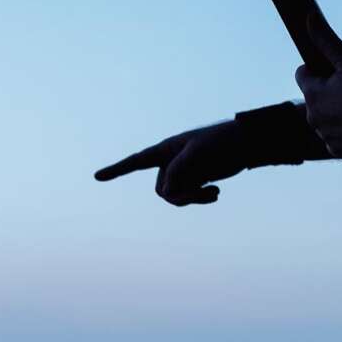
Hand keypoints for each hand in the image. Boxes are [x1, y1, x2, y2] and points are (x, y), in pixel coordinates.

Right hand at [94, 119, 248, 205]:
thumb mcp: (199, 153)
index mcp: (166, 149)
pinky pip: (188, 197)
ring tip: (213, 193)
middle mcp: (170, 162)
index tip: (97, 177)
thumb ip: (179, 169)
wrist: (245, 145)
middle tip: (202, 193)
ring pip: (175, 197)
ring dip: (192, 199)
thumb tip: (166, 190)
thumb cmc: (221, 142)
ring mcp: (183, 172)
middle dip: (180, 195)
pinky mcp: (195, 180)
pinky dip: (200, 198)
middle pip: (162, 190)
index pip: (136, 161)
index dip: (116, 170)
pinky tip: (216, 192)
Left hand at [295, 13, 341, 160]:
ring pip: (327, 119)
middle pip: (315, 98)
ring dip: (338, 113)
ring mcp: (326, 137)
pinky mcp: (340, 152)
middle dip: (330, 92)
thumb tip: (308, 16)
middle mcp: (313, 119)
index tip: (338, 71)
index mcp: (312, 95)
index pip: (302, 74)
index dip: (320, 69)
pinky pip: (338, 138)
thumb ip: (326, 40)